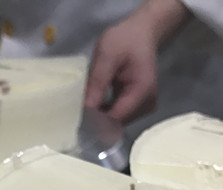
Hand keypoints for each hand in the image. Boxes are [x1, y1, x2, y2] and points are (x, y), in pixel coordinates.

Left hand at [84, 0, 189, 123]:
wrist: (142, 34)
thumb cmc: (125, 40)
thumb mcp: (107, 54)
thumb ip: (97, 82)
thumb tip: (86, 109)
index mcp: (142, 92)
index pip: (116, 118)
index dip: (96, 121)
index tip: (76, 118)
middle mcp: (147, 105)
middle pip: (117, 123)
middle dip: (96, 119)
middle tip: (75, 112)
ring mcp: (144, 108)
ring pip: (116, 122)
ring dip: (100, 116)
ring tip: (84, 105)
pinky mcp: (138, 107)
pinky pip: (118, 115)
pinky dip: (105, 111)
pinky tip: (95, 103)